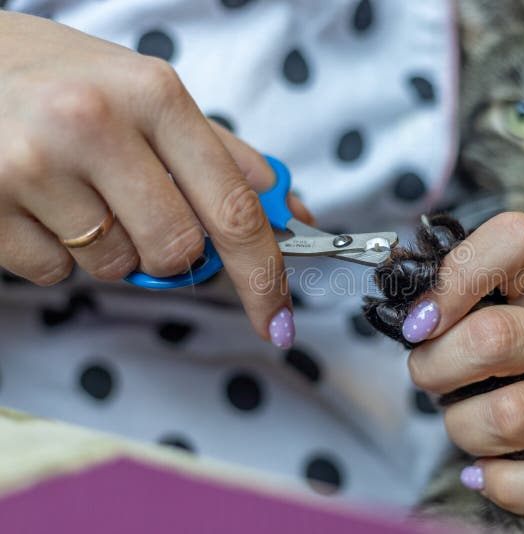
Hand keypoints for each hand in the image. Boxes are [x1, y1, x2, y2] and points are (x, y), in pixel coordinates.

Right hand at [0, 12, 309, 345]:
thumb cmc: (74, 83)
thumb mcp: (154, 98)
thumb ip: (227, 158)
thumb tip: (289, 213)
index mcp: (155, 95)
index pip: (233, 209)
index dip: (263, 275)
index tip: (279, 321)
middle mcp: (95, 123)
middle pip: (177, 250)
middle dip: (171, 253)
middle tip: (141, 210)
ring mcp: (34, 163)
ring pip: (117, 267)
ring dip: (112, 248)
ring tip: (80, 189)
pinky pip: (55, 273)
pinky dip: (58, 253)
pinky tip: (41, 201)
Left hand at [403, 212, 523, 514]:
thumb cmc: (507, 366)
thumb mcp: (477, 322)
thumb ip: (441, 309)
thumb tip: (402, 312)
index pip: (512, 240)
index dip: (455, 278)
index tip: (420, 321)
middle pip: (494, 337)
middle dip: (436, 369)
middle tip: (431, 379)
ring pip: (510, 417)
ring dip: (463, 430)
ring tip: (467, 424)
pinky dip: (505, 485)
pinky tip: (489, 472)